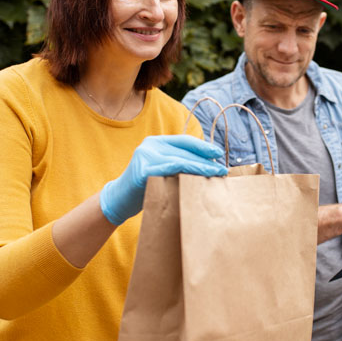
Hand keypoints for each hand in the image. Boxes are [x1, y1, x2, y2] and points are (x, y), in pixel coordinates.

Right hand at [100, 134, 226, 224]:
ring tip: (217, 174)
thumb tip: (209, 164)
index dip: (203, 146)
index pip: (184, 140)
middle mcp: (150, 145)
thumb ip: (178, 163)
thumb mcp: (162, 169)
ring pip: (180, 160)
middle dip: (206, 160)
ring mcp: (145, 157)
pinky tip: (200, 181)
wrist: (119, 200)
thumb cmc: (145, 187)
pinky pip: (171, 172)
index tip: (218, 153)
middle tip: (222, 169)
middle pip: (185, 151)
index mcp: (156, 142)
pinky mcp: (143, 171)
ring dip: (201, 168)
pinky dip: (188, 175)